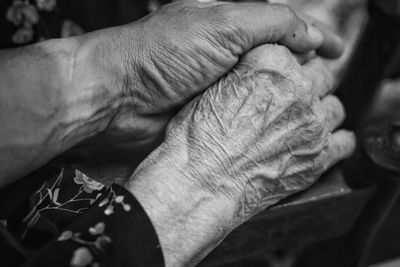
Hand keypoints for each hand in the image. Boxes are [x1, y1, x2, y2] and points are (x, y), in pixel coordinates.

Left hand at [74, 0, 343, 154]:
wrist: (117, 98)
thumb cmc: (159, 54)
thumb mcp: (222, 25)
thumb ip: (270, 24)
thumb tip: (309, 33)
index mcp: (226, 21)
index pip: (279, 22)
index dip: (311, 34)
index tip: (336, 50)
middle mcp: (223, 50)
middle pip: (273, 56)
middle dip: (301, 67)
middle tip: (324, 82)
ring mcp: (216, 82)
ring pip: (261, 87)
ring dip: (284, 95)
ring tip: (308, 105)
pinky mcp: (209, 110)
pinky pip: (243, 111)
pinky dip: (262, 115)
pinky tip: (276, 122)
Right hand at [125, 44, 354, 265]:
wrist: (202, 180)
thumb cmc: (198, 137)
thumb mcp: (213, 88)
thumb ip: (246, 74)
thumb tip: (258, 77)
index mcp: (271, 64)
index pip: (294, 52)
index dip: (287, 67)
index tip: (281, 78)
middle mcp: (299, 88)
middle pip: (321, 75)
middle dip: (310, 84)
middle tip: (293, 100)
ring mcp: (314, 123)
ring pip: (334, 108)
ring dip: (322, 113)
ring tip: (304, 124)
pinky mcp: (320, 156)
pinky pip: (345, 142)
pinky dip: (336, 142)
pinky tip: (320, 145)